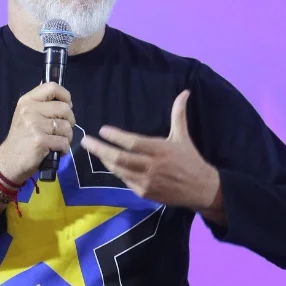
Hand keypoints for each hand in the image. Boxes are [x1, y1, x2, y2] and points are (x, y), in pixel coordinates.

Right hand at [0, 82, 75, 184]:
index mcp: (27, 100)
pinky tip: (54, 151)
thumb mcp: (27, 115)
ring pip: (67, 126)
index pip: (53, 87)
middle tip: (61, 130)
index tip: (66, 107)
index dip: (65, 96)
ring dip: (67, 137)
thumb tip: (68, 103)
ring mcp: (35, 125)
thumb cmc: (22, 138)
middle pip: (65, 108)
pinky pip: (64, 142)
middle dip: (69, 121)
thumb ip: (44, 106)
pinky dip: (64, 149)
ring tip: (56, 142)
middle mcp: (30, 110)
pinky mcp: (40, 141)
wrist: (9, 161)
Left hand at [81, 90, 223, 219]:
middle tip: (86, 141)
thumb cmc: (189, 159)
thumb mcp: (183, 136)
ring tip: (94, 150)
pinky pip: (125, 181)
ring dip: (105, 160)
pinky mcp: (144, 193)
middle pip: (120, 158)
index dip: (116, 137)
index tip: (103, 130)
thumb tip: (185, 92)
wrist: (200, 188)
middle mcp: (151, 166)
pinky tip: (109, 163)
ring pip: (119, 170)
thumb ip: (179, 114)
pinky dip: (116, 171)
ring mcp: (146, 182)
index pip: (133, 143)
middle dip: (100, 149)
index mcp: (159, 150)